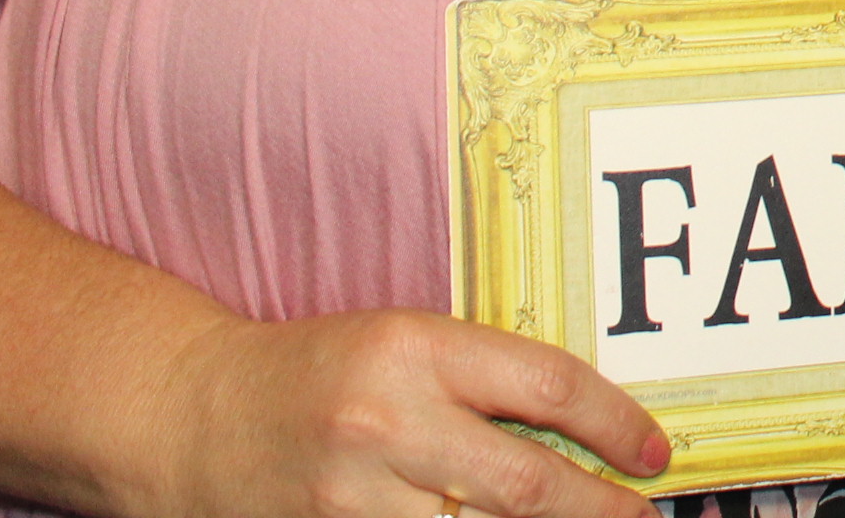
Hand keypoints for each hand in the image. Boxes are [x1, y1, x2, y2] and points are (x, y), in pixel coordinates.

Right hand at [158, 309, 667, 517]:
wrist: (192, 415)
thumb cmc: (316, 371)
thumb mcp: (405, 344)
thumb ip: (483, 379)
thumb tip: (585, 428)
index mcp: (415, 350)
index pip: (547, 386)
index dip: (614, 425)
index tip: (652, 453)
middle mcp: (386, 422)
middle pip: (526, 484)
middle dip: (598, 510)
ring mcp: (352, 496)